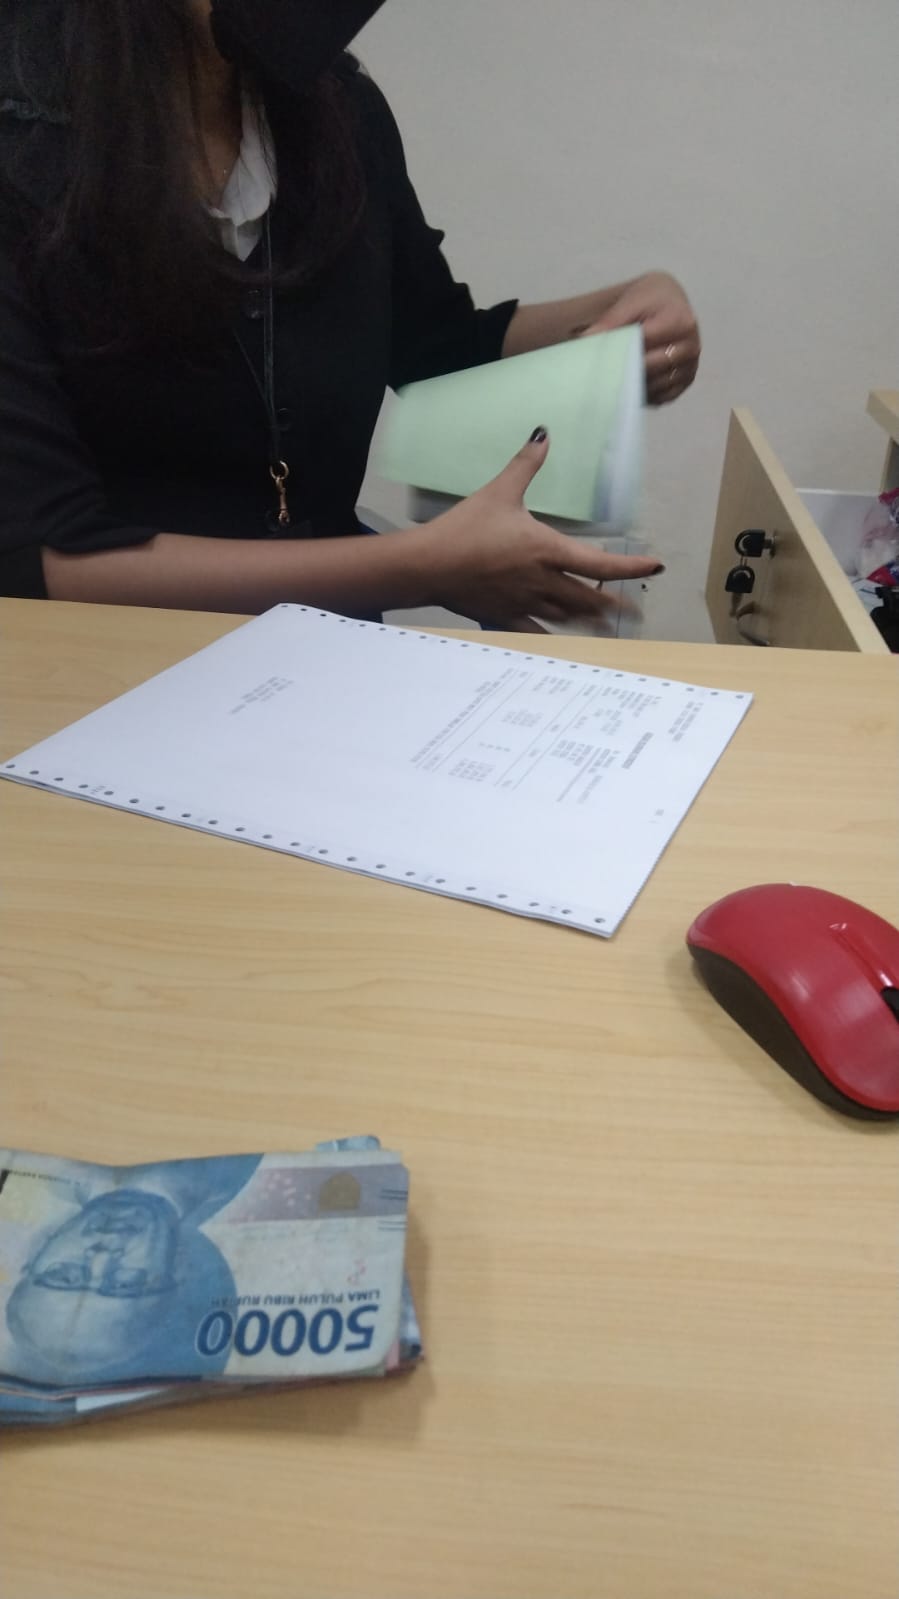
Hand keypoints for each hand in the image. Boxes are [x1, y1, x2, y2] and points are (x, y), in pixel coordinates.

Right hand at [409, 430, 663, 630]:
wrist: (429, 565)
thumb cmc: (465, 528)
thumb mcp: (499, 492)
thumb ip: (526, 465)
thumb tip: (543, 435)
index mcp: (548, 551)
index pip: (601, 564)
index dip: (632, 567)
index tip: (654, 567)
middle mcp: (544, 582)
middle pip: (590, 600)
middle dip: (615, 605)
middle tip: (634, 610)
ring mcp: (526, 603)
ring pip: (568, 618)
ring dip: (590, 621)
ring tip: (605, 624)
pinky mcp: (505, 617)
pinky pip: (537, 633)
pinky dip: (554, 637)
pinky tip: (562, 641)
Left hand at [582, 271, 700, 405]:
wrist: (669, 300)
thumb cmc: (649, 299)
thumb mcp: (629, 303)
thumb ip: (610, 322)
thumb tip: (585, 340)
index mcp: (681, 322)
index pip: (646, 345)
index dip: (622, 352)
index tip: (601, 358)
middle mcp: (692, 346)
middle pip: (652, 368)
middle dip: (626, 370)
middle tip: (603, 374)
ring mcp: (692, 366)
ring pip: (657, 386)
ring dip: (635, 386)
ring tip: (616, 379)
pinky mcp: (687, 381)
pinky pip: (664, 397)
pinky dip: (646, 395)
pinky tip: (632, 386)